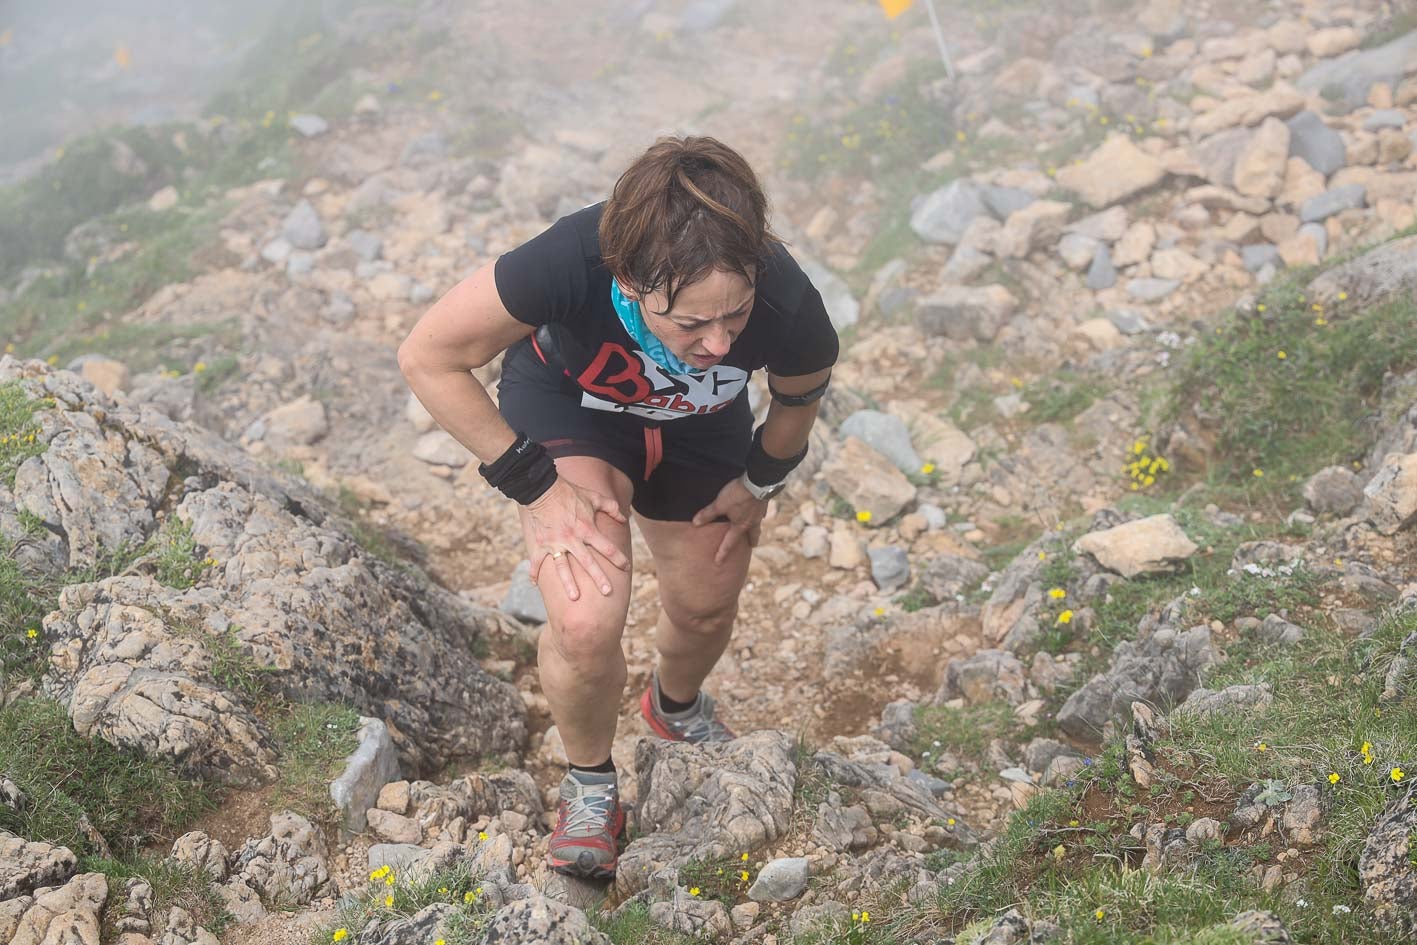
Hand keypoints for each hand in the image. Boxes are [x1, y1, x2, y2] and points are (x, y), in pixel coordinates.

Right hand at [526, 478, 628, 600]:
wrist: (542, 488)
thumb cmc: (569, 492)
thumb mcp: (593, 497)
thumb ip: (610, 508)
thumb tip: (624, 517)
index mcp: (586, 528)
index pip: (606, 546)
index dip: (618, 557)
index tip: (625, 567)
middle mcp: (572, 538)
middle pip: (588, 562)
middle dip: (599, 577)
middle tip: (608, 591)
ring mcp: (555, 543)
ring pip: (563, 567)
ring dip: (568, 583)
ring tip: (575, 598)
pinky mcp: (540, 543)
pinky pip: (537, 561)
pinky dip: (535, 572)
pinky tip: (535, 584)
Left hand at [691, 476, 766, 564]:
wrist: (758, 481)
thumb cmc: (738, 495)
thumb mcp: (719, 504)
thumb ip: (708, 514)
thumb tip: (695, 523)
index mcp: (740, 526)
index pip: (730, 543)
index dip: (722, 553)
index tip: (719, 563)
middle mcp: (752, 522)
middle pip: (752, 535)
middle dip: (751, 541)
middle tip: (752, 546)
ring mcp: (760, 513)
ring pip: (758, 524)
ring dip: (756, 528)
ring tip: (755, 529)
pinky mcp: (763, 502)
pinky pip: (761, 512)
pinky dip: (759, 514)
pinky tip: (758, 510)